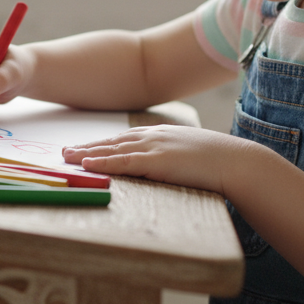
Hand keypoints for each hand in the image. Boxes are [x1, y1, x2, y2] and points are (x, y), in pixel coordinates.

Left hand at [62, 125, 263, 193]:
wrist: (238, 163)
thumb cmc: (220, 163)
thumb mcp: (193, 156)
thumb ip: (176, 159)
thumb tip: (169, 168)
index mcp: (163, 135)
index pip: (125, 138)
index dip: (103, 143)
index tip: (86, 147)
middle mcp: (155, 136)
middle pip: (113, 141)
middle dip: (88, 146)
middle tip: (65, 151)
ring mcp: (156, 147)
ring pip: (113, 150)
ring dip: (87, 153)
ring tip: (67, 157)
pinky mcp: (158, 161)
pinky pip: (124, 162)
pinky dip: (104, 163)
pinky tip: (88, 164)